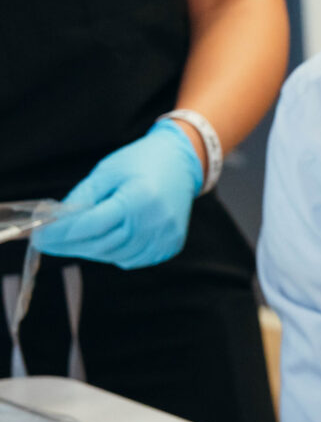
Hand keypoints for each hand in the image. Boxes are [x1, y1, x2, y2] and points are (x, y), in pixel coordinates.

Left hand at [34, 121, 201, 269]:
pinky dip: (112, 253)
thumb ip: (83, 197)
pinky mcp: (168, 247)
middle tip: (47, 242)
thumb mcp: (107, 171)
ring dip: (89, 250)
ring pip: (113, 256)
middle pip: (100, 245)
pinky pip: (131, 259)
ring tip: (72, 241)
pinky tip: (103, 240)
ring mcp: (163, 238)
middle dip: (69, 245)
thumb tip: (57, 221)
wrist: (181, 163)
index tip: (39, 236)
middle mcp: (153, 223)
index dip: (61, 233)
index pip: (90, 225)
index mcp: (137, 199)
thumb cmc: (142, 162)